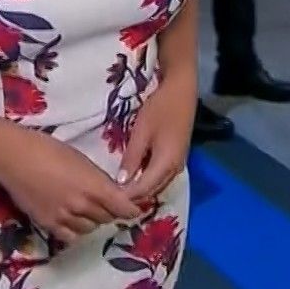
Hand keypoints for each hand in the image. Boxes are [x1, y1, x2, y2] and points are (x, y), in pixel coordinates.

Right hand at [0, 124, 142, 244]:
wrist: (14, 158)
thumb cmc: (48, 149)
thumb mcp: (81, 160)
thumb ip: (98, 180)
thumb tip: (111, 192)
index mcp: (94, 185)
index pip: (124, 208)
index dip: (131, 209)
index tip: (132, 207)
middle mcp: (82, 205)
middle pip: (108, 218)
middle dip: (109, 211)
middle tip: (103, 203)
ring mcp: (65, 217)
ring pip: (90, 228)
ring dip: (92, 220)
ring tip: (84, 208)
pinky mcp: (48, 225)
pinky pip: (70, 236)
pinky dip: (75, 230)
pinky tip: (70, 219)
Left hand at [119, 79, 195, 205]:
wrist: (181, 91)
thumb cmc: (160, 109)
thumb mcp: (141, 132)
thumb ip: (131, 159)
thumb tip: (121, 182)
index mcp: (166, 165)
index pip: (143, 190)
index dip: (126, 196)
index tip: (107, 197)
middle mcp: (175, 170)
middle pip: (152, 192)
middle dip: (133, 196)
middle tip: (111, 195)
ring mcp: (178, 165)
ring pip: (157, 186)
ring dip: (140, 190)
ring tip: (120, 188)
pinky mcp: (177, 158)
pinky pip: (161, 177)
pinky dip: (147, 181)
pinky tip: (134, 176)